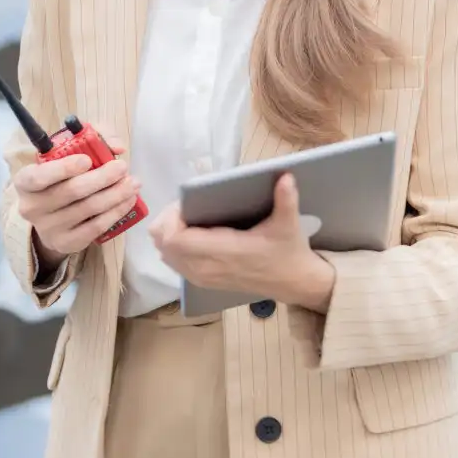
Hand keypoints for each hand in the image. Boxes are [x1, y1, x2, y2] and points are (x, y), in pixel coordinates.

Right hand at [10, 142, 139, 259]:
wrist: (52, 217)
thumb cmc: (61, 177)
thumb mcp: (68, 153)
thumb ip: (92, 140)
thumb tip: (117, 146)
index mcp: (24, 181)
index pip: (38, 177)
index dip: (63, 168)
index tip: (87, 160)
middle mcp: (31, 207)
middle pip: (71, 191)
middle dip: (102, 177)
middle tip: (123, 167)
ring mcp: (48, 228)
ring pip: (88, 208)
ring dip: (116, 194)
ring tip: (133, 183)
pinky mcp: (66, 243)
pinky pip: (96, 226)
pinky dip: (116, 211)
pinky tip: (128, 200)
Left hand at [147, 173, 336, 311]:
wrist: (293, 282)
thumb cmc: (288, 252)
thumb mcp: (289, 224)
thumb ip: (286, 199)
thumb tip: (285, 175)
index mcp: (224, 251)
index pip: (176, 239)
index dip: (171, 218)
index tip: (185, 202)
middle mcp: (207, 267)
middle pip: (164, 245)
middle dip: (166, 222)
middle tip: (184, 206)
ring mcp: (203, 277)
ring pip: (165, 255)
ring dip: (168, 235)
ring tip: (186, 218)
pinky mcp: (203, 282)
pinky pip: (174, 263)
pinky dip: (173, 247)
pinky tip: (190, 234)